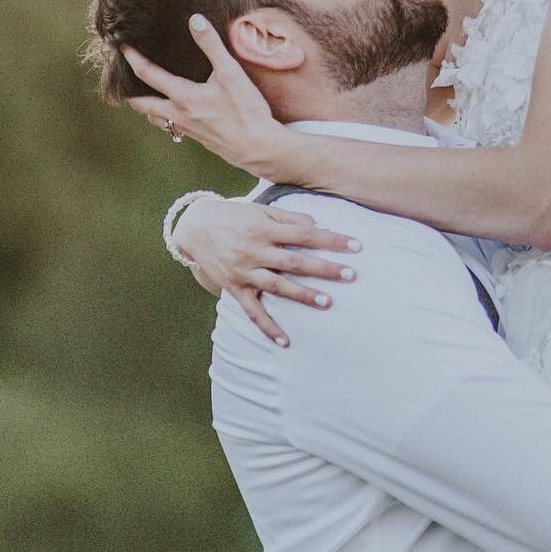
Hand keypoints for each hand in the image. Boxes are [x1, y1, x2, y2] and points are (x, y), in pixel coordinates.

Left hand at [122, 17, 292, 175]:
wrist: (259, 147)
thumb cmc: (247, 111)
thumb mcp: (231, 74)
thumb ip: (212, 46)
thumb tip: (195, 21)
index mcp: (183, 97)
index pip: (147, 75)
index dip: (132, 59)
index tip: (122, 47)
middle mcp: (179, 115)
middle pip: (141, 104)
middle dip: (128, 91)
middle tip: (122, 78)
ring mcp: (187, 129)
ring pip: (155, 118)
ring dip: (147, 106)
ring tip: (146, 92)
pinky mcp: (198, 138)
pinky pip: (172, 126)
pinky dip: (164, 116)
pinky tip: (174, 109)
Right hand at [178, 197, 361, 345]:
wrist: (194, 227)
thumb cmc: (233, 216)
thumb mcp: (260, 209)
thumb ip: (289, 217)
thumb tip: (317, 226)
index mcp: (264, 228)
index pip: (305, 234)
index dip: (332, 240)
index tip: (356, 246)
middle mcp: (255, 250)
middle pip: (295, 261)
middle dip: (324, 269)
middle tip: (351, 275)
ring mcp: (245, 272)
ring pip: (278, 286)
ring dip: (303, 295)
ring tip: (327, 302)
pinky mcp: (235, 289)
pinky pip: (253, 312)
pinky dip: (268, 328)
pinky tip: (286, 342)